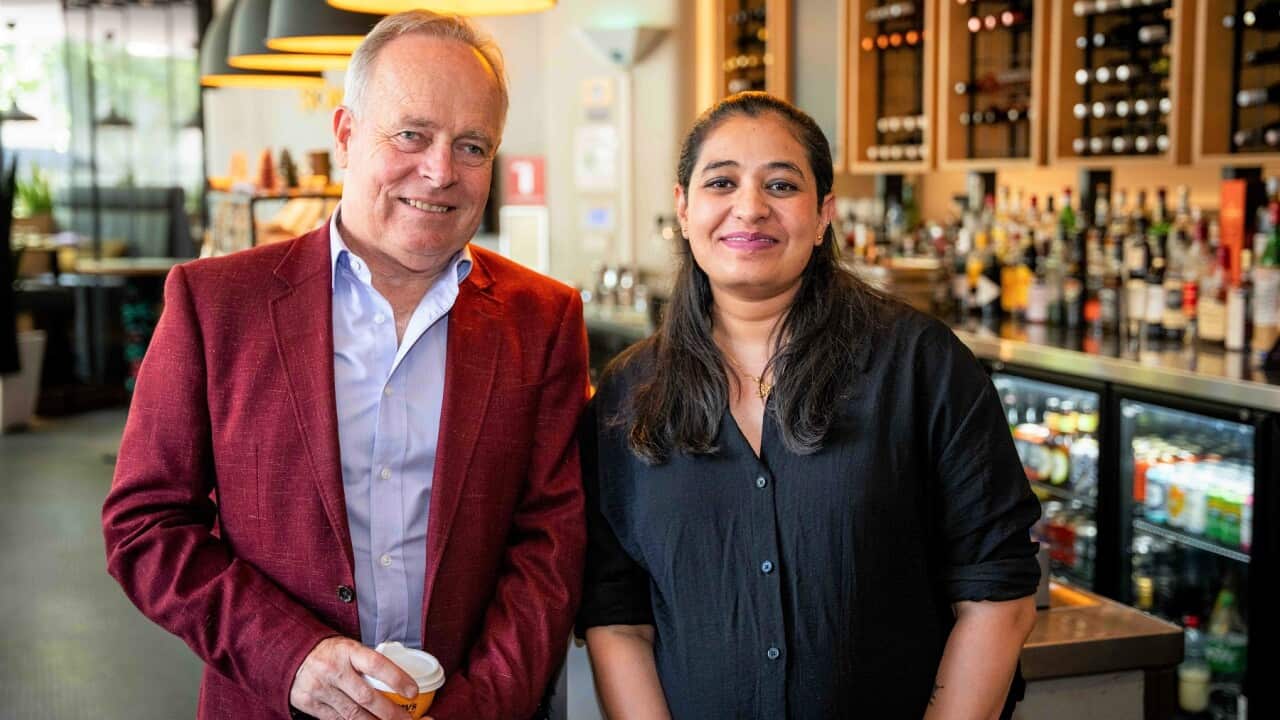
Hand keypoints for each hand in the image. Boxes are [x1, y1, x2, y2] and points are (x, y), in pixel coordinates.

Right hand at [290, 636, 416, 719]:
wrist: (294, 655)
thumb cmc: (332, 653)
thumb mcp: (351, 649)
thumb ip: (370, 664)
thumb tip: (401, 682)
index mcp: (348, 651)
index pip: (376, 664)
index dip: (397, 679)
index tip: (413, 691)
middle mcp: (333, 669)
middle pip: (367, 697)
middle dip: (390, 713)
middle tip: (408, 719)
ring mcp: (320, 689)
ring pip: (353, 714)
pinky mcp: (310, 705)